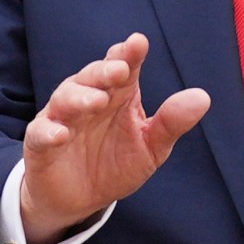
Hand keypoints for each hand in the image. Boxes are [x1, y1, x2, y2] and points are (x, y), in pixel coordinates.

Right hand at [18, 34, 209, 243]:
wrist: (80, 200)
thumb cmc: (115, 164)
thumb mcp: (150, 147)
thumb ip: (171, 123)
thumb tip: (203, 97)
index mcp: (118, 95)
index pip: (124, 67)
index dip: (129, 54)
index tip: (138, 43)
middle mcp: (88, 100)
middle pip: (92, 77)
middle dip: (104, 71)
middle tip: (119, 70)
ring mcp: (62, 120)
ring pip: (65, 98)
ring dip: (79, 98)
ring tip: (97, 101)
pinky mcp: (40, 144)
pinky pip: (41, 134)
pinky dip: (49, 132)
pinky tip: (61, 135)